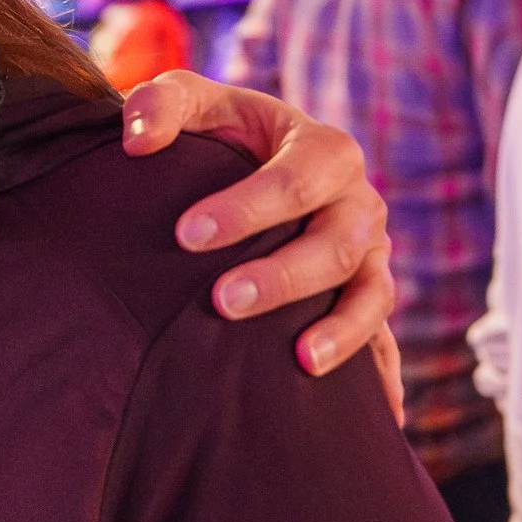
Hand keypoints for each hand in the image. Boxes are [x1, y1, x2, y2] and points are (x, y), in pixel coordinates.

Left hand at [121, 71, 402, 419]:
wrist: (261, 159)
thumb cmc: (223, 131)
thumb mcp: (196, 102)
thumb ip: (161, 105)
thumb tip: (136, 141)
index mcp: (325, 150)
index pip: (296, 179)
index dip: (247, 207)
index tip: (186, 234)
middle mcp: (359, 204)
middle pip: (336, 244)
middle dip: (282, 276)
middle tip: (222, 301)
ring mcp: (370, 254)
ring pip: (370, 295)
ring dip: (340, 331)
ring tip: (299, 363)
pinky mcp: (367, 295)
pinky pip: (385, 338)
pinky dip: (385, 376)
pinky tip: (380, 419)